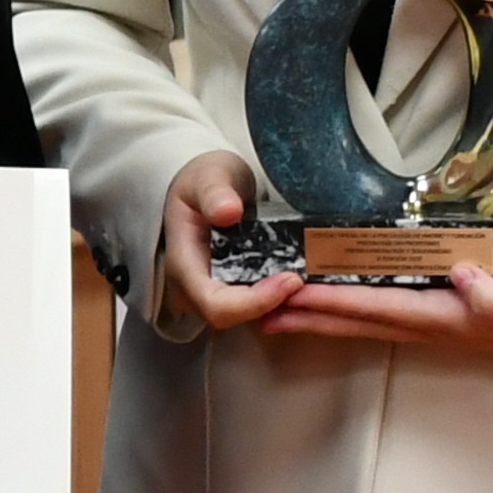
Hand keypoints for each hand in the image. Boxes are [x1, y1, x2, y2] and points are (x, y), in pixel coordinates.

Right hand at [152, 150, 294, 340]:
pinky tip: (300, 277)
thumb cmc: (204, 180)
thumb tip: (228, 212)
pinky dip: (280, 296)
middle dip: (273, 305)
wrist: (205, 187)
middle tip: (307, 278)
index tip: (291, 279)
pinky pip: (256, 305)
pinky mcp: (230, 290)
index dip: (254, 302)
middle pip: (233, 316)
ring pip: (247, 315)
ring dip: (280, 303)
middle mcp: (194, 288)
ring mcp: (212, 292)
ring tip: (309, 277)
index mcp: (183, 265)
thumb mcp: (208, 176)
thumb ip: (214, 192)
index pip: (215, 304)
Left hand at [262, 263, 492, 367]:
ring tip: (281, 308)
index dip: (335, 302)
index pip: (381, 310)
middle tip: (256, 310)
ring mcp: (447, 321)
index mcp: (453, 323)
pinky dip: (363, 301)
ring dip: (327, 314)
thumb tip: (461, 280)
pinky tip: (344, 297)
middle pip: (363, 319)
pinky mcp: (458, 310)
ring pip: (374, 316)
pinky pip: (397, 306)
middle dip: (310, 315)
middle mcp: (440, 325)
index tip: (291, 296)